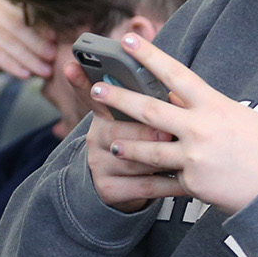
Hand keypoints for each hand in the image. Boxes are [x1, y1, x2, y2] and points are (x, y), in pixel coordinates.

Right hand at [0, 0, 56, 115]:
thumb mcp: (10, 41)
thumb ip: (29, 35)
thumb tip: (58, 38)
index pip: (22, 10)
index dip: (41, 27)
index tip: (56, 42)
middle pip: (15, 24)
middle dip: (36, 44)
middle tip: (52, 59)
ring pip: (5, 39)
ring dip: (27, 57)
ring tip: (43, 71)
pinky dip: (10, 64)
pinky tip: (24, 75)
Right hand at [78, 58, 186, 212]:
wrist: (125, 186)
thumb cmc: (142, 144)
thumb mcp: (139, 120)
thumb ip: (149, 101)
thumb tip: (168, 81)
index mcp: (104, 115)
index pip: (94, 96)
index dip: (80, 82)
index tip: (71, 67)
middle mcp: (96, 138)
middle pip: (116, 131)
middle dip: (144, 131)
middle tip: (167, 131)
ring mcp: (100, 165)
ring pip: (132, 160)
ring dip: (160, 159)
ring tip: (183, 156)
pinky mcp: (109, 190)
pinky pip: (143, 186)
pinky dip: (168, 184)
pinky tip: (186, 181)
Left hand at [86, 34, 257, 216]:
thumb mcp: (239, 118)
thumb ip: (206, 108)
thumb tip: (178, 99)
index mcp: (214, 105)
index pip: (175, 73)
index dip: (148, 55)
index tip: (126, 39)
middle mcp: (200, 128)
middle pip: (150, 109)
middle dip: (119, 99)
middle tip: (97, 89)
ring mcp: (194, 156)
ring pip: (148, 148)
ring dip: (127, 145)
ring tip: (110, 144)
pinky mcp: (192, 183)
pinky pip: (170, 177)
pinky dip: (164, 176)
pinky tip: (152, 180)